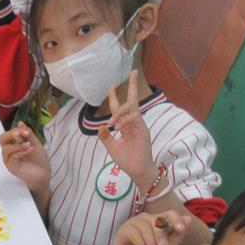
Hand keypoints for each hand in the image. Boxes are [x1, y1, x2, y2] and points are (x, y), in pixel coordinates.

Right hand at [0, 121, 49, 191]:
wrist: (44, 172)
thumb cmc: (39, 158)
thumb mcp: (34, 142)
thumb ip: (27, 133)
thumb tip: (20, 122)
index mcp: (13, 144)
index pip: (8, 134)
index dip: (15, 130)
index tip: (26, 131)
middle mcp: (9, 151)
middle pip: (1, 139)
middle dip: (10, 134)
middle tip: (20, 133)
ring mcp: (9, 159)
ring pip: (6, 149)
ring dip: (17, 145)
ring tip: (29, 144)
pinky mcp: (11, 167)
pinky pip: (12, 157)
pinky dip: (21, 152)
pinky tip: (29, 149)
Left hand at [97, 70, 156, 184]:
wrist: (137, 171)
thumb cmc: (127, 160)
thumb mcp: (112, 147)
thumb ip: (106, 137)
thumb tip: (100, 126)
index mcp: (127, 126)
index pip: (121, 108)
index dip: (115, 97)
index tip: (111, 86)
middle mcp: (135, 123)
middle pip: (133, 100)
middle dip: (132, 86)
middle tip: (133, 72)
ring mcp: (140, 125)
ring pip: (132, 107)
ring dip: (120, 111)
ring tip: (112, 122)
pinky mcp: (143, 129)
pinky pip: (134, 117)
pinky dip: (125, 120)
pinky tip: (118, 126)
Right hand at [111, 211, 191, 244]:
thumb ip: (177, 235)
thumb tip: (188, 218)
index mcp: (158, 220)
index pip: (169, 213)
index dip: (176, 219)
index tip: (180, 229)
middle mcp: (146, 218)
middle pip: (157, 220)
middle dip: (161, 235)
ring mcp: (134, 222)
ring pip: (145, 226)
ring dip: (150, 241)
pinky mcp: (124, 229)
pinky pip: (134, 232)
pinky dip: (140, 244)